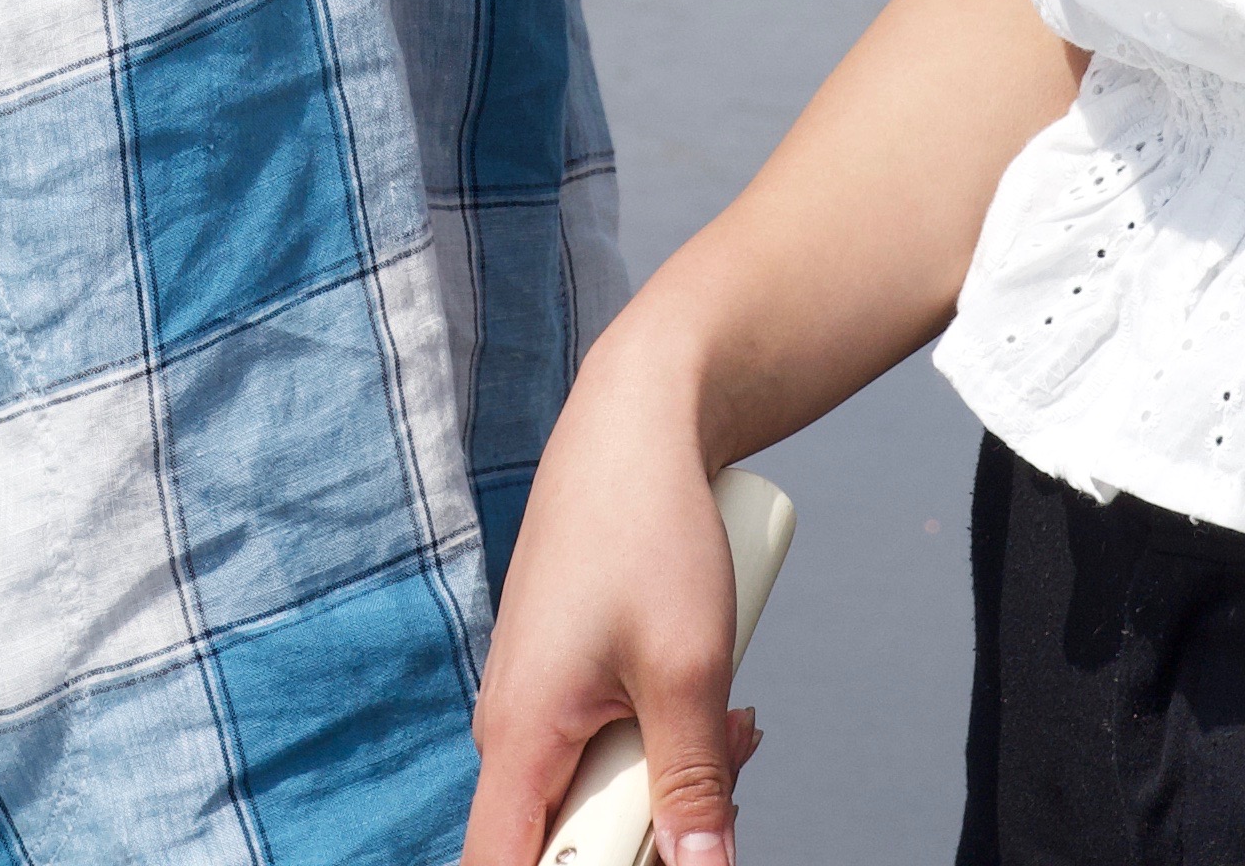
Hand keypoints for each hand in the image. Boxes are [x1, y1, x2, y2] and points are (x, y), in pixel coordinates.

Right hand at [456, 355, 760, 865]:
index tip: (635, 861)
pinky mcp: (562, 674)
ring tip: (733, 721)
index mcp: (519, 733)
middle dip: (653, 828)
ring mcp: (535, 698)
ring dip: (668, 779)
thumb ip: (692, 783)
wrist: (637, 423)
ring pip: (596, 788)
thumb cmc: (648, 527)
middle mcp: (511, 725)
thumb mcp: (688, 669)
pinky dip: (658, 735)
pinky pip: (603, 741)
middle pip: (566, 839)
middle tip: (729, 775)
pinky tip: (709, 697)